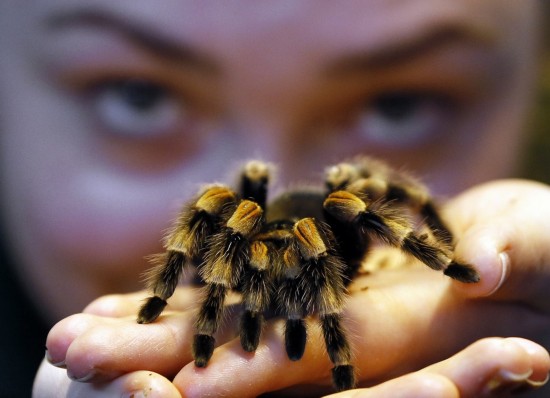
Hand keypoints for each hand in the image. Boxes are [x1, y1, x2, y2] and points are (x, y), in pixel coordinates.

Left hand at [40, 179, 549, 396]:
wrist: (523, 254)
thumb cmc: (548, 250)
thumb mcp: (542, 245)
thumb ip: (518, 253)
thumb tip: (488, 260)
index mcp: (405, 327)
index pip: (317, 358)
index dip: (255, 373)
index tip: (179, 388)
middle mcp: (349, 327)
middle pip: (245, 348)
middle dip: (162, 355)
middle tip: (71, 350)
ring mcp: (326, 305)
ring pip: (230, 321)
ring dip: (156, 326)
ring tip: (76, 331)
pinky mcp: (317, 278)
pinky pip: (244, 289)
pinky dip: (192, 294)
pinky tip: (139, 294)